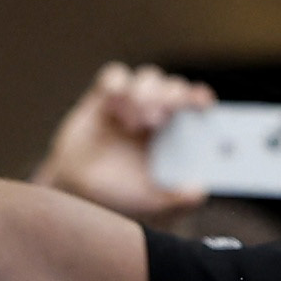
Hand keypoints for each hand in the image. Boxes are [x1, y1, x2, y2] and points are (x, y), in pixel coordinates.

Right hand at [35, 65, 212, 223]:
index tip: (204, 105)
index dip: (199, 97)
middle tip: (158, 121)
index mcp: (176, 134)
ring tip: (134, 125)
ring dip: (146, 94)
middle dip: (170, 97)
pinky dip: (117, 86)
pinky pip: (114, 75)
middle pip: (173, 86)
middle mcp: (157, 113)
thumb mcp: (153, 205)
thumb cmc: (120, 198)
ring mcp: (130, 103)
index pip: (195, 104)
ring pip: (148, 77)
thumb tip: (200, 192)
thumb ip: (178, 201)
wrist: (77, 196)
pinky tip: (113, 108)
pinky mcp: (102, 98)